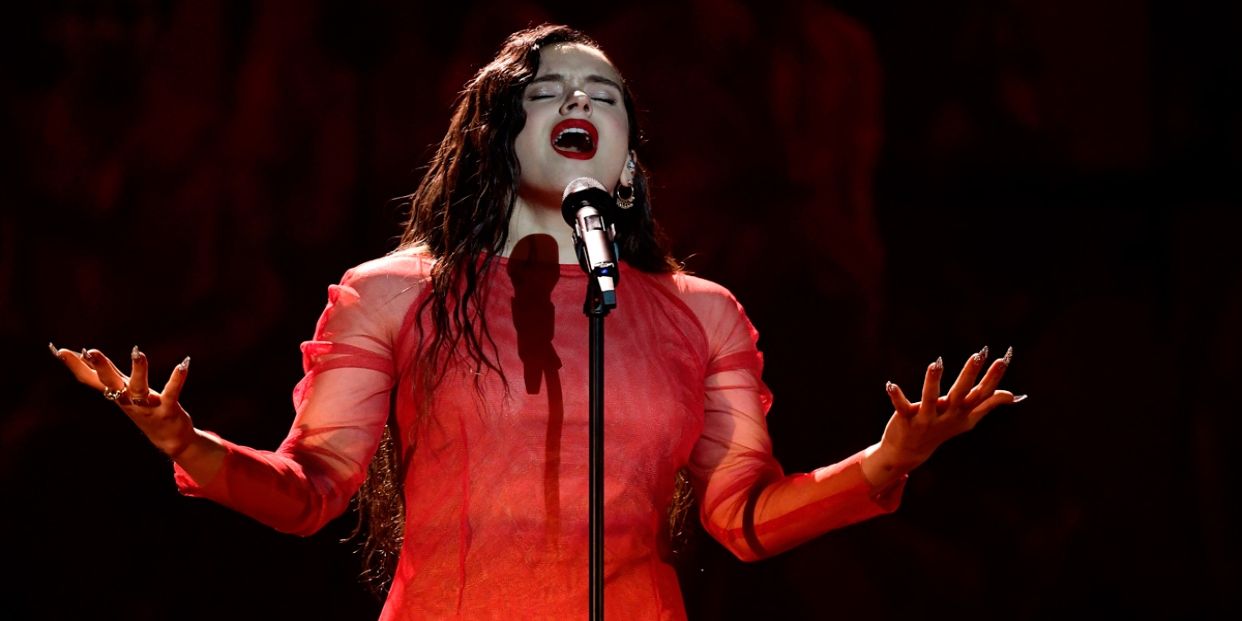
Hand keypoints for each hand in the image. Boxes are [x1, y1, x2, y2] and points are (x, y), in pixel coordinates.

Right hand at [51, 343, 196, 457]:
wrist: (168, 439)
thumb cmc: (142, 408)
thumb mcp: (121, 391)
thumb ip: (105, 373)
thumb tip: (83, 354)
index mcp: (115, 393)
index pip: (90, 379)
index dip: (76, 366)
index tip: (60, 350)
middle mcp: (127, 399)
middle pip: (110, 382)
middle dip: (101, 367)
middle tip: (90, 350)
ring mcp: (146, 405)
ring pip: (139, 387)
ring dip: (139, 370)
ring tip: (138, 352)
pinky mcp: (167, 409)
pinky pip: (171, 393)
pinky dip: (176, 379)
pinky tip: (183, 364)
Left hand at [872, 346, 1025, 475]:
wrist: (911, 452)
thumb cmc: (942, 429)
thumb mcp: (967, 418)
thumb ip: (987, 404)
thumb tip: (1012, 395)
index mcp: (963, 413)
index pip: (981, 394)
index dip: (993, 378)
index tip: (1002, 358)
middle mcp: (947, 415)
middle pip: (960, 394)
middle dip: (969, 375)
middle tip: (978, 355)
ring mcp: (927, 418)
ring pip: (930, 399)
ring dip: (932, 382)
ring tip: (936, 364)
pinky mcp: (907, 419)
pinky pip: (902, 407)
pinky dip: (896, 397)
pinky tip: (891, 385)